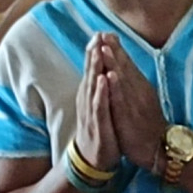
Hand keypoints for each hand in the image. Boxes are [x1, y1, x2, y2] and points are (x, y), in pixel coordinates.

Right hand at [71, 45, 121, 175]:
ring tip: (98, 51)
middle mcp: (88, 102)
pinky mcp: (98, 124)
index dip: (95, 52)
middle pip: (91, 74)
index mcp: (90, 96)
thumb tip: (100, 70)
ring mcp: (92, 113)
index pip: (92, 71)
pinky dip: (101, 92)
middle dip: (93, 54)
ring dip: (95, 69)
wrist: (93, 159)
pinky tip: (104, 80)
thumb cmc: (99, 129)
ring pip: (93, 87)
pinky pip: (100, 106)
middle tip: (97, 35)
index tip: (100, 33)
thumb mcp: (99, 106)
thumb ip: (98, 88)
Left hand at [93, 33, 168, 171]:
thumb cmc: (149, 123)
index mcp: (141, 87)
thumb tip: (125, 68)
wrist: (160, 148)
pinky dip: (116, 87)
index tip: (107, 32)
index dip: (117, 49)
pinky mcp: (129, 117)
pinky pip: (121, 100)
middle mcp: (139, 91)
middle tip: (103, 34)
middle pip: (125, 68)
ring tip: (104, 48)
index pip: (128, 64)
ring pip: (122, 80)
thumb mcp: (144, 99)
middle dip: (113, 50)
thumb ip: (135, 84)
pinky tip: (110, 76)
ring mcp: (134, 104)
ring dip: (113, 63)